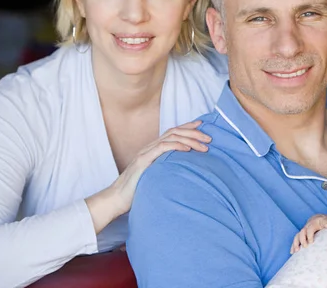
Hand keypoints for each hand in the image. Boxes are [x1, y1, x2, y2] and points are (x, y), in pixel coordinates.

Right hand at [86, 120, 210, 232]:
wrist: (116, 200)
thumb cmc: (137, 191)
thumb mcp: (156, 177)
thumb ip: (168, 170)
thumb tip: (187, 172)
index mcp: (153, 150)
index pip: (173, 133)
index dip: (188, 127)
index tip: (203, 126)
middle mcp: (150, 147)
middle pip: (175, 132)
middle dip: (194, 132)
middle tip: (209, 138)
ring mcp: (146, 153)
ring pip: (171, 137)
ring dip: (189, 139)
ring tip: (203, 145)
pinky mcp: (143, 161)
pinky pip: (162, 148)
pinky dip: (176, 146)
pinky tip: (187, 150)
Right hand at [290, 214, 326, 253]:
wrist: (320, 219)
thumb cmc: (326, 222)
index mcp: (314, 222)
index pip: (310, 228)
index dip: (309, 235)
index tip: (311, 242)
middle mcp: (307, 226)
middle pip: (302, 232)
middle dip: (302, 239)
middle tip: (305, 247)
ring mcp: (304, 231)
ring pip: (297, 236)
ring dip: (296, 243)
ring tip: (296, 251)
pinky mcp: (302, 235)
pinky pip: (296, 239)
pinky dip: (293, 245)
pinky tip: (292, 252)